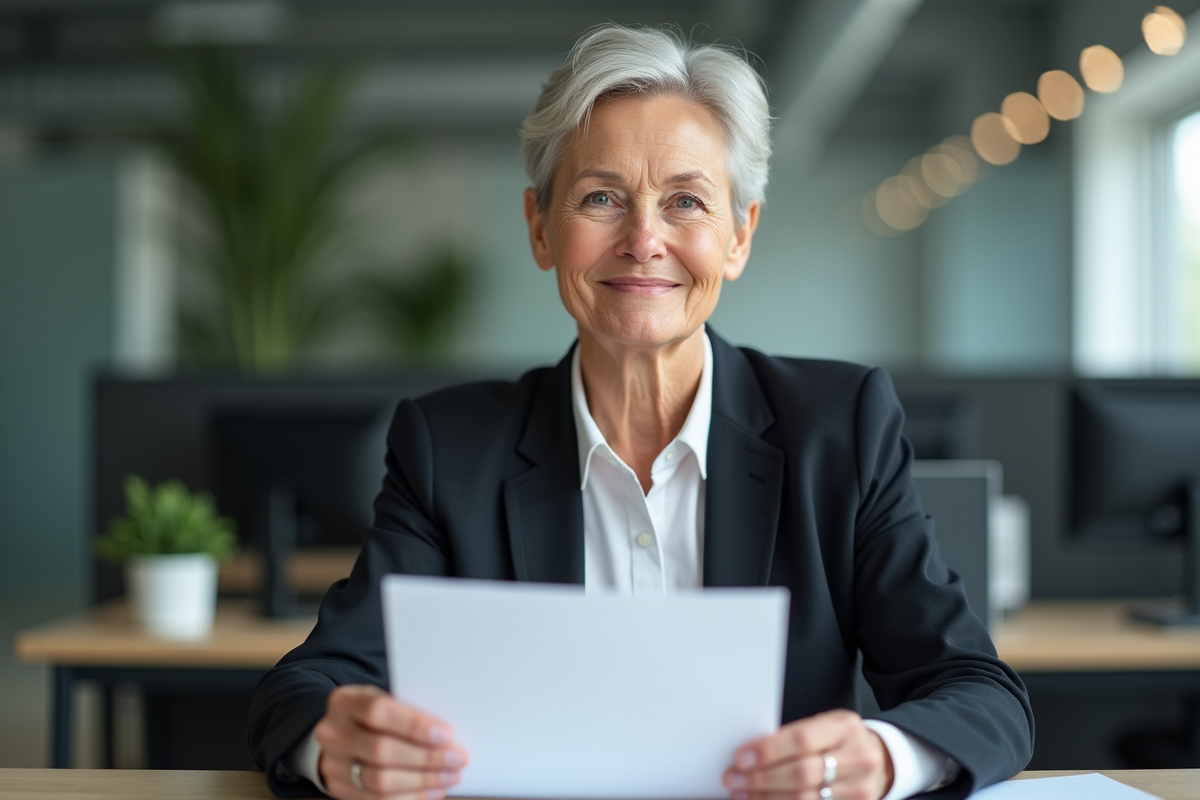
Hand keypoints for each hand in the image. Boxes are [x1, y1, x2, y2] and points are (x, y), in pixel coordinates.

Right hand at [314, 684, 468, 799]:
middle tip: (457, 759)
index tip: (446, 734)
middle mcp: (333, 733)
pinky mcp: (340, 790)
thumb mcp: (384, 699)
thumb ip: (407, 710)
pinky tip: (433, 791)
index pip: (378, 712)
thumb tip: (447, 733)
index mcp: (345, 702)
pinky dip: (411, 797)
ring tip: (450, 776)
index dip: (414, 725)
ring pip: (380, 781)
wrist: (340, 734)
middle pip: (381, 750)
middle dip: (426, 757)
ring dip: (422, 781)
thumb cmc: (373, 715)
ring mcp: (333, 765)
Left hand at [723, 709, 893, 799]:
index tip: (741, 758)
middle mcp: (858, 758)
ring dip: (767, 798)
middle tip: (733, 779)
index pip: (801, 739)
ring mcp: (860, 788)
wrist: (881, 760)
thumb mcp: (825, 725)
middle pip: (802, 773)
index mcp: (845, 727)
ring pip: (805, 798)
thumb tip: (751, 751)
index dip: (768, 750)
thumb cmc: (842, 740)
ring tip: (742, 794)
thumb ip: (795, 736)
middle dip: (761, 778)